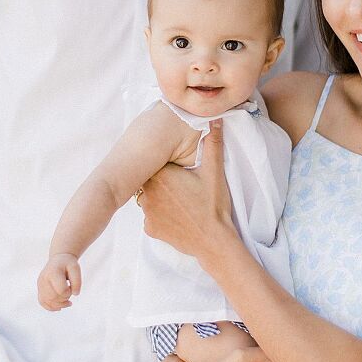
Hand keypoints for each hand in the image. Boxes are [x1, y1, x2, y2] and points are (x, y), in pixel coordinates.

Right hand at [37, 252, 81, 310]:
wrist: (58, 260)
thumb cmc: (68, 264)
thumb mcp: (76, 268)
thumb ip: (77, 281)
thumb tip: (75, 294)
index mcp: (53, 272)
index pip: (61, 290)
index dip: (69, 292)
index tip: (71, 286)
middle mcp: (44, 279)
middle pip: (53, 297)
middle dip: (64, 299)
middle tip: (69, 292)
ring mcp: (40, 285)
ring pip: (47, 302)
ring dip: (59, 305)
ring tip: (67, 301)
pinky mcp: (39, 289)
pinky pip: (42, 302)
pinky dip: (51, 307)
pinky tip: (60, 306)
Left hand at [141, 119, 234, 261]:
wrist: (213, 240)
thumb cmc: (213, 205)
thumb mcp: (214, 172)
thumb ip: (212, 144)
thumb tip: (214, 120)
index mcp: (161, 175)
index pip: (156, 163)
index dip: (167, 165)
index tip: (177, 170)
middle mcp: (148, 192)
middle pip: (150, 180)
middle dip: (162, 181)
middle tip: (180, 186)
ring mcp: (147, 212)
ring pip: (148, 198)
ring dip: (159, 198)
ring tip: (179, 202)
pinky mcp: (150, 229)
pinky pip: (151, 217)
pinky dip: (160, 216)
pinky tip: (176, 216)